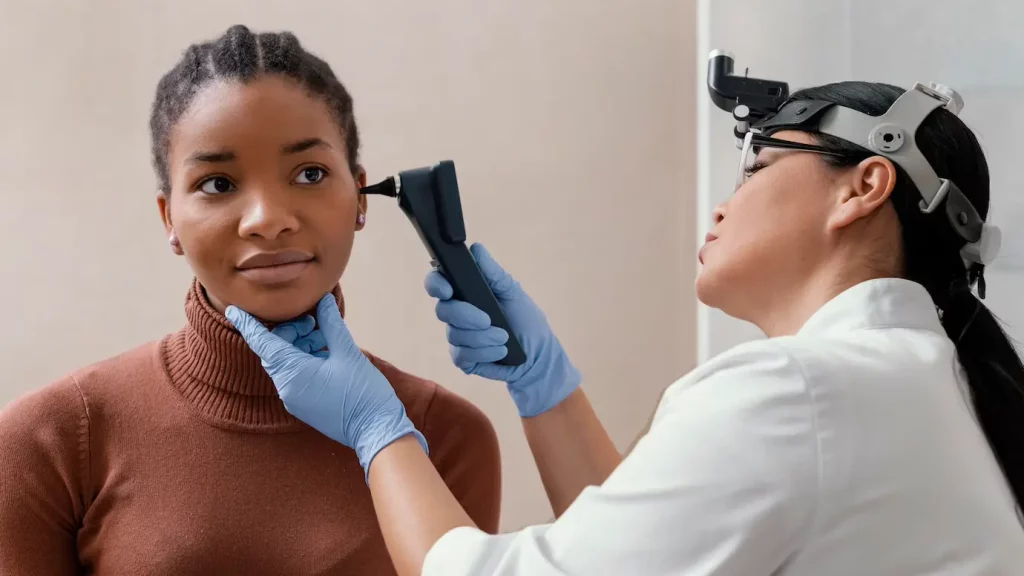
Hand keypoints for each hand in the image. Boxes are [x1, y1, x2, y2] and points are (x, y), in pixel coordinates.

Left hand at [226, 294, 427, 476]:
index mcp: (293, 373)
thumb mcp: (348, 353)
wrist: (375, 431)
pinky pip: (295, 376)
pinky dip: (306, 361)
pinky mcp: (304, 406)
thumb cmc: (363, 393)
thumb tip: (323, 301)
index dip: (247, 324)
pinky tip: (327, 354)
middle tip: (314, 321)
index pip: (261, 343)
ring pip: (287, 363)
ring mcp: (294, 399)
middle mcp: (287, 388)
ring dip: (302, 345)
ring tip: (326, 338)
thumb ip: (331, 324)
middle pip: (276, 350)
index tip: (233, 309)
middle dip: (291, 331)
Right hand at [424, 243, 580, 416]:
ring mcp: (457, 336)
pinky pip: (461, 355)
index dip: (436, 284)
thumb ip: (493, 273)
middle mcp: (456, 313)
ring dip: (483, 337)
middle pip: (442, 310)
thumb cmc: (526, 321)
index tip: (448, 291)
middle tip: (488, 320)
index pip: (438, 282)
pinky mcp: (462, 358)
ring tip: (504, 338)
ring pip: (454, 334)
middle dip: (466, 316)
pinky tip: (500, 352)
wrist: (538, 356)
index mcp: (465, 292)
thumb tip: (477, 249)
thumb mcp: (513, 293)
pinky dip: (484, 353)